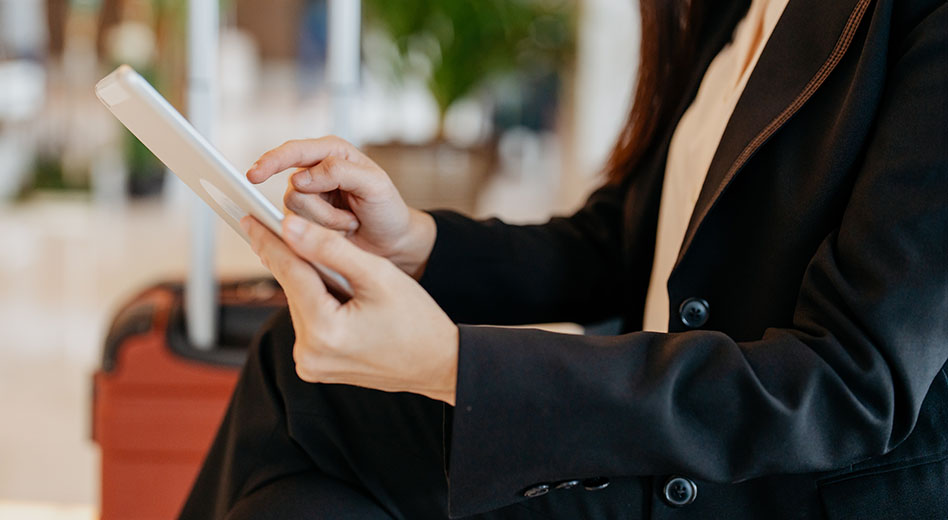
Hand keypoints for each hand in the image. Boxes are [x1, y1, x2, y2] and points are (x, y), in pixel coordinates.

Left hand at [241, 213, 458, 404]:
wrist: (438, 364)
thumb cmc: (417, 322)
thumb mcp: (377, 275)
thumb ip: (329, 248)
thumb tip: (289, 227)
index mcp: (324, 331)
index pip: (288, 272)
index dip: (269, 240)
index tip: (249, 217)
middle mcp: (309, 353)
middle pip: (293, 289)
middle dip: (298, 259)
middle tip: (298, 230)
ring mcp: (310, 364)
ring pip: (300, 304)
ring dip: (311, 282)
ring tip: (342, 272)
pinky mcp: (315, 367)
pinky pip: (309, 322)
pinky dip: (318, 302)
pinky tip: (340, 294)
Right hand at [247, 136, 436, 278]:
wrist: (392, 243)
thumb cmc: (387, 210)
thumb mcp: (374, 185)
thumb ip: (339, 172)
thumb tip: (301, 177)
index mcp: (332, 152)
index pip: (295, 152)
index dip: (273, 162)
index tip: (255, 175)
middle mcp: (314, 172)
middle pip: (293, 191)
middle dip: (323, 210)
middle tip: (352, 216)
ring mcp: (308, 198)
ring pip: (294, 213)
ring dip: (326, 223)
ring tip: (349, 223)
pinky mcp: (304, 221)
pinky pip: (297, 230)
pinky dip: (323, 235)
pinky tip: (340, 232)